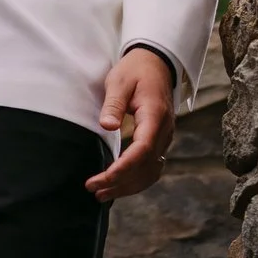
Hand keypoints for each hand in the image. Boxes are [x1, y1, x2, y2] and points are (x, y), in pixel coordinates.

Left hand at [86, 49, 174, 201]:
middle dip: (120, 182)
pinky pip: (152, 167)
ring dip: (128, 186)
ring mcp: (165, 138)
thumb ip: (114, 104)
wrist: (156, 63)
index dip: (123, 168)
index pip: (142, 150)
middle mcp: (164, 131)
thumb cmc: (136, 70)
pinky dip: (137, 180)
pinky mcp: (160, 141)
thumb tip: (106, 126)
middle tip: (93, 189)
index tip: (103, 177)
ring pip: (151, 171)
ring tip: (102, 194)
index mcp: (155, 116)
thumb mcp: (120, 81)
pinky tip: (120, 186)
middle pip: (146, 166)